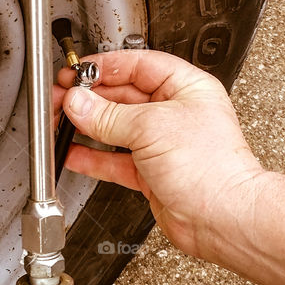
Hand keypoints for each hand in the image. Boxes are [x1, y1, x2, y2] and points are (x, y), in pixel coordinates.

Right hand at [54, 50, 263, 261]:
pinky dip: (92, 156)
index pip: (138, 66)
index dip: (105, 67)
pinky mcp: (152, 173)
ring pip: (116, 128)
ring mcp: (163, 144)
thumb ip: (109, 115)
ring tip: (61, 122)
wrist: (224, 218)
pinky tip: (72, 152)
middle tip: (62, 98)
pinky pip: (115, 159)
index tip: (77, 72)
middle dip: (90, 98)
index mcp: (186, 88)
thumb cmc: (212, 169)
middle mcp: (175, 113)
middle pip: (123, 96)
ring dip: (87, 126)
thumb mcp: (152, 128)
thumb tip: (80, 103)